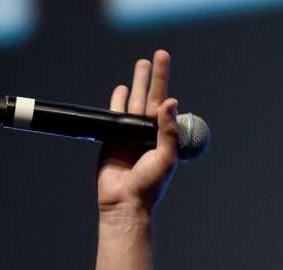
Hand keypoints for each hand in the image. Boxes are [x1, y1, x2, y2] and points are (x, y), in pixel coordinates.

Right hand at [97, 49, 178, 219]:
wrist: (125, 202)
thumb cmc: (150, 185)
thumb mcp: (165, 158)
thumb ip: (167, 131)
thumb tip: (170, 102)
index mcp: (162, 135)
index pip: (164, 102)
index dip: (164, 81)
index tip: (164, 59)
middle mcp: (148, 131)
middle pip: (150, 97)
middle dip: (153, 76)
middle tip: (158, 55)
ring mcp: (130, 133)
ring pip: (133, 102)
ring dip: (137, 83)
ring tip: (141, 65)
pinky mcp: (112, 138)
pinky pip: (115, 114)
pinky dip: (118, 101)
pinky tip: (121, 89)